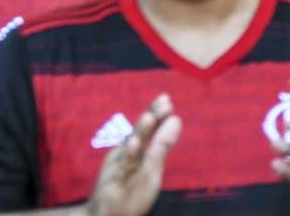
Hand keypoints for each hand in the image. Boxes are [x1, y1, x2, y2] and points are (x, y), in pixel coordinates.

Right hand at [84, 95, 181, 215]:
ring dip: (139, 133)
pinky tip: (133, 145)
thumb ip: (161, 144)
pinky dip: (127, 158)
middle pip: (138, 133)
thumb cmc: (130, 189)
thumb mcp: (151, 166)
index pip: (147, 128)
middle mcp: (125, 155)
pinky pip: (121, 171)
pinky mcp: (113, 184)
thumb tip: (176, 119)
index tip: (166, 98)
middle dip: (150, 117)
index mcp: (136, 150)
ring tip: (149, 117)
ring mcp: (118, 169)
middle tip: (163, 101)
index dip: (156, 113)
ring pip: (130, 150)